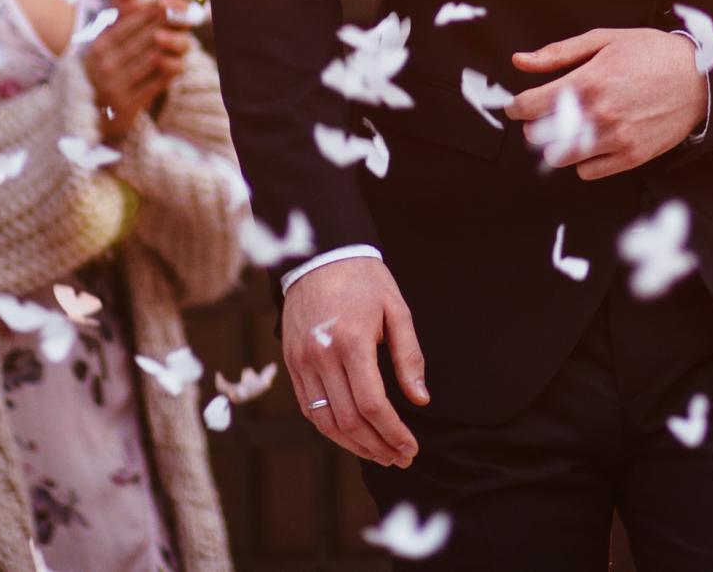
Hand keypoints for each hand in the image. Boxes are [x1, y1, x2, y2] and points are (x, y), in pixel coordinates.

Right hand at [83, 0, 189, 144]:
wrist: (92, 108)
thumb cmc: (109, 54)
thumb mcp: (113, 24)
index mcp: (101, 41)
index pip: (136, 20)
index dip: (160, 9)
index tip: (178, 0)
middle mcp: (105, 62)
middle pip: (148, 37)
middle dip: (171, 26)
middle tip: (192, 14)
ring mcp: (114, 85)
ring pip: (155, 58)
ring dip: (174, 48)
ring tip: (187, 38)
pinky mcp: (126, 105)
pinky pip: (156, 84)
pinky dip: (169, 71)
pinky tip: (178, 62)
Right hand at [283, 256, 427, 466]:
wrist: (319, 254)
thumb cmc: (364, 280)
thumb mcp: (396, 309)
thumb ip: (409, 356)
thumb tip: (420, 399)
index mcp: (351, 341)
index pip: (373, 405)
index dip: (393, 432)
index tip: (410, 447)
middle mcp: (322, 355)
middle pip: (350, 420)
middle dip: (378, 445)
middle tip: (400, 457)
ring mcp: (302, 361)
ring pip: (326, 421)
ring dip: (354, 445)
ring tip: (380, 454)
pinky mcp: (291, 363)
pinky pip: (308, 408)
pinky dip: (330, 429)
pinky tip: (352, 436)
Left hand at [506, 27, 703, 180]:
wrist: (698, 79)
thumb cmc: (650, 53)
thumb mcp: (604, 40)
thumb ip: (558, 54)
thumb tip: (520, 62)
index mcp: (587, 82)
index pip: (530, 106)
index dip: (516, 107)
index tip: (517, 106)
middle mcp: (597, 114)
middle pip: (540, 135)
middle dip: (535, 125)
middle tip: (546, 115)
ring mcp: (614, 139)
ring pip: (561, 157)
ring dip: (557, 145)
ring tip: (568, 130)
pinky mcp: (631, 157)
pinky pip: (588, 172)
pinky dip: (583, 160)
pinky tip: (592, 142)